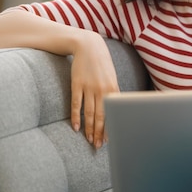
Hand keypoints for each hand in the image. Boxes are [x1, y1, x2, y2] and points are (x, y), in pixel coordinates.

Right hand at [70, 32, 118, 148]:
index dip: (112, 127)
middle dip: (101, 132)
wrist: (89, 46)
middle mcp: (102, 89)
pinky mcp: (77, 84)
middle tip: (99, 145)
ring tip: (89, 139)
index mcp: (113, 88)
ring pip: (89, 112)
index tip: (111, 139)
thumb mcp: (111, 77)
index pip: (113, 113)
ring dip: (89, 128)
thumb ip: (112, 92)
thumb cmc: (102, 63)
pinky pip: (76, 104)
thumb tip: (115, 109)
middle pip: (102, 116)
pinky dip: (75, 117)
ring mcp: (89, 87)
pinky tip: (76, 127)